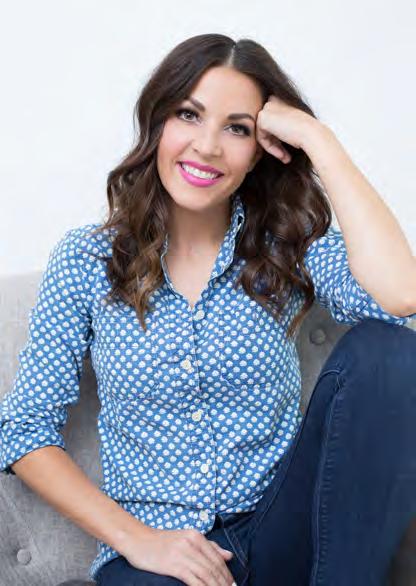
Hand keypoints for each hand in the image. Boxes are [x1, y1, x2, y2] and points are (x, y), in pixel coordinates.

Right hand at [122, 526, 236, 585]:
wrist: (138, 540)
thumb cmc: (162, 542)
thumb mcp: (187, 539)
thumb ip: (208, 546)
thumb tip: (228, 556)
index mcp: (196, 536)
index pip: (217, 557)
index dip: (227, 573)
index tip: (233, 585)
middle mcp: (192, 542)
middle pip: (214, 567)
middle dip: (224, 582)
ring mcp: (183, 553)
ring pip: (206, 574)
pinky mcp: (174, 565)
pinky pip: (193, 579)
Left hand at [256, 95, 319, 163]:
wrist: (311, 133)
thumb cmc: (306, 132)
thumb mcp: (291, 126)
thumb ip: (280, 126)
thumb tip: (269, 136)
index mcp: (280, 100)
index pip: (272, 122)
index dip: (278, 138)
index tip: (286, 149)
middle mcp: (272, 101)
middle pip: (267, 128)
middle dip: (275, 143)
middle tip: (285, 156)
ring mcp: (266, 108)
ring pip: (263, 134)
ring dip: (273, 147)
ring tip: (285, 157)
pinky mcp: (262, 118)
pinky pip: (260, 137)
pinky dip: (270, 148)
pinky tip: (281, 154)